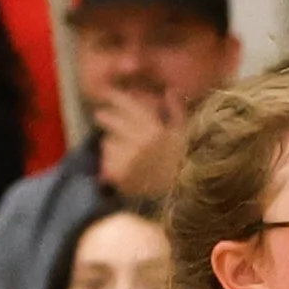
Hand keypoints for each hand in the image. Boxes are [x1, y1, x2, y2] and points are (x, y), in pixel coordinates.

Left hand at [91, 82, 187, 198]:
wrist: (183, 197)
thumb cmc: (187, 164)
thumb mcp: (185, 135)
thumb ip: (176, 111)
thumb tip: (169, 90)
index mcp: (154, 129)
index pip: (125, 104)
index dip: (114, 97)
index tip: (106, 93)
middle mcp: (138, 141)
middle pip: (108, 120)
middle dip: (106, 117)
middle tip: (101, 116)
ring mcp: (128, 159)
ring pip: (106, 142)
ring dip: (110, 143)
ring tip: (117, 147)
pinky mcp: (120, 176)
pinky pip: (106, 163)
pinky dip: (110, 163)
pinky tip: (119, 167)